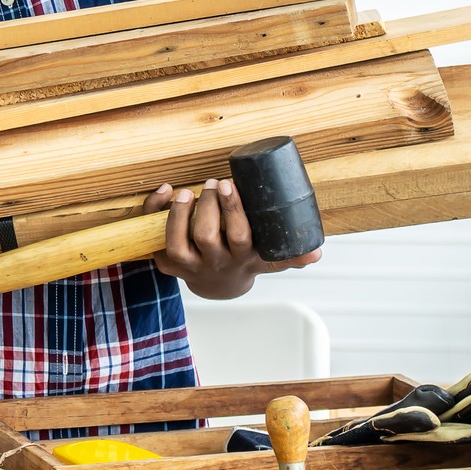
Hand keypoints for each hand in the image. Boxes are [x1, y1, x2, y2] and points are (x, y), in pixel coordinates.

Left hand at [145, 177, 320, 299]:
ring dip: (178, 216)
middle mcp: (213, 263)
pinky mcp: (167, 263)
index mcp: (240, 258)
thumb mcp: (268, 260)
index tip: (231, 185)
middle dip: (208, 206)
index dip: (233, 211)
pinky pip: (153, 242)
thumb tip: (318, 253)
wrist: (218, 286)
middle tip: (212, 183)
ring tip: (185, 191)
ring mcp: (187, 265)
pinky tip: (163, 191)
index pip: (239, 236)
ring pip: (177, 244)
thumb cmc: (243, 260)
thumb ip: (290, 256)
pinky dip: (153, 214)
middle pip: (207, 237)